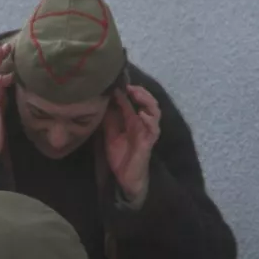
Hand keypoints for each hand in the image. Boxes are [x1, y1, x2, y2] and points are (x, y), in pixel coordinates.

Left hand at [102, 85, 160, 205]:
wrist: (125, 177)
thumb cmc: (119, 155)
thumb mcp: (110, 133)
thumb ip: (109, 118)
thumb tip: (103, 101)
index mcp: (132, 120)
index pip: (132, 101)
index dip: (126, 90)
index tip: (116, 81)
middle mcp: (142, 123)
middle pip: (148, 102)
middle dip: (140, 91)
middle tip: (128, 85)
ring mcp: (147, 132)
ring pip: (154, 112)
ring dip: (146, 101)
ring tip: (136, 93)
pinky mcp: (148, 143)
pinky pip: (153, 129)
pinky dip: (149, 120)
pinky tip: (141, 113)